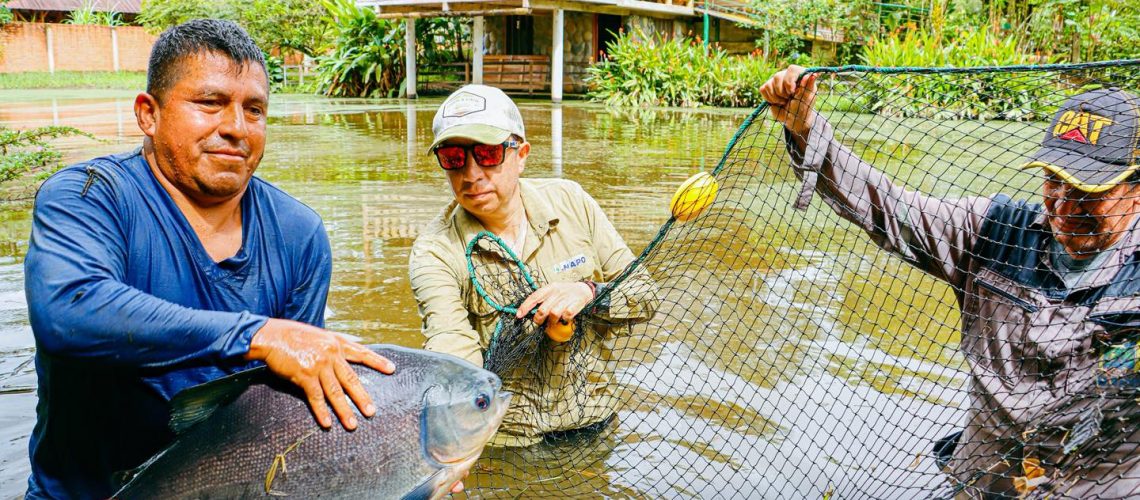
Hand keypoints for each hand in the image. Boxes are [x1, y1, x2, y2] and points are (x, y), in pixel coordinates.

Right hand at [246, 318, 394, 429]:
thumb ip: (331, 348)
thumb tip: (341, 360)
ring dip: (344, 410)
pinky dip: (321, 411)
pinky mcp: (304, 375)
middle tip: (371, 411)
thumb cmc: (293, 336)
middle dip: (362, 397)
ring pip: (335, 392)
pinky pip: (316, 397)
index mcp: (336, 343)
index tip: (391, 369)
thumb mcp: (319, 336)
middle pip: (351, 379)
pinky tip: (327, 423)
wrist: (272, 336)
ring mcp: (318, 365)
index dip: (377, 361)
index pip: (361, 353)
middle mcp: (331, 354)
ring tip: (352, 424)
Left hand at [515, 281, 593, 326]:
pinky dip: (564, 320)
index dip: (525, 307)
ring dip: (551, 322)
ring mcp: (567, 298)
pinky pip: (567, 316)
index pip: (534, 297)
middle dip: (539, 319)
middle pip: (543, 309)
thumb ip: (543, 300)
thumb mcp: (553, 291)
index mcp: (549, 288)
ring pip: (554, 314)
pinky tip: (564, 319)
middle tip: (539, 322)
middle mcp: (557, 292)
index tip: (518, 316)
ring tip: (552, 323)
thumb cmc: (565, 292)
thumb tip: (530, 312)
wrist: (584, 290)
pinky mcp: (576, 304)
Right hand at [759, 65, 817, 137]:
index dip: (789, 81)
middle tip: (788, 99)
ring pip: (770, 83)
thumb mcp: (806, 99)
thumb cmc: (802, 108)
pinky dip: (769, 98)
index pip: (792, 69)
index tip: (792, 92)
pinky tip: (776, 102)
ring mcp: (776, 81)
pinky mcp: (768, 87)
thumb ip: (809, 86)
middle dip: (782, 92)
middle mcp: (787, 75)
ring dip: (776, 97)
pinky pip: (763, 89)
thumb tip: (814, 74)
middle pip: (778, 76)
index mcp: (799, 75)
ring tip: (783, 102)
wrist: (792, 119)